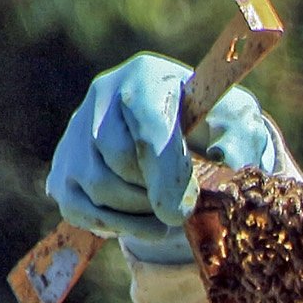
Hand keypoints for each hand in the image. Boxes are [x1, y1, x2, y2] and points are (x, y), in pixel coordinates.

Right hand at [46, 53, 277, 263]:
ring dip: (136, 214)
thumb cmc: (212, 125)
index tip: (182, 211)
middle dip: (153, 195)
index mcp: (146, 76)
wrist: (181, 132)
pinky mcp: (63, 167)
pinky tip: (142, 222)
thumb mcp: (238, 125)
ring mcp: (76, 130)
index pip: (147, 125)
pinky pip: (79, 208)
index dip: (165, 172)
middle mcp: (103, 94)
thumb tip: (223, 164)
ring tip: (166, 216)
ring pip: (96, 186)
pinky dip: (114, 225)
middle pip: (117, 159)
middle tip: (181, 210)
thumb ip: (238, 142)